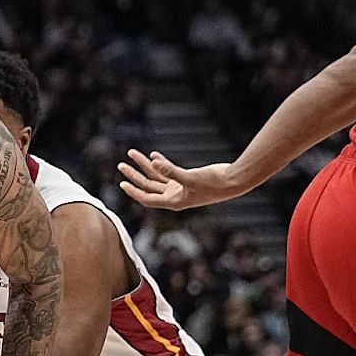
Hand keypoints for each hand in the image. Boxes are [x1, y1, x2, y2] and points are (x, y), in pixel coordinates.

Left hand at [117, 149, 243, 210]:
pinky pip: (169, 171)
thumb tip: (153, 162)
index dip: (133, 191)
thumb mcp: (190, 177)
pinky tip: (153, 155)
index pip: (147, 198)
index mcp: (173, 202)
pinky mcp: (187, 179)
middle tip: (121, 165)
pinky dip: (161, 163)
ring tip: (132, 153)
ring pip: (157, 177)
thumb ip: (170, 171)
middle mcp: (174, 196)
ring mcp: (180, 188)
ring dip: (145, 166)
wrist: (234, 181)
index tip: (122, 183)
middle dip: (134, 175)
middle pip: (148, 186)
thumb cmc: (214, 183)